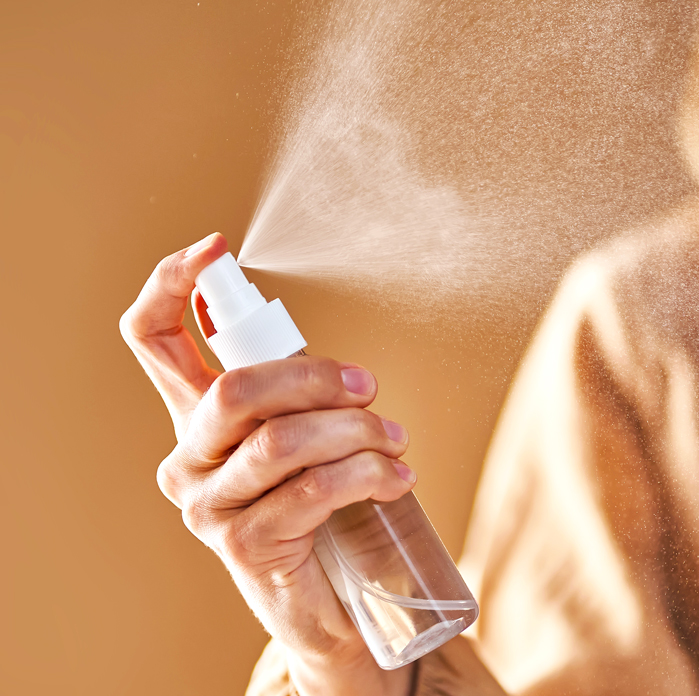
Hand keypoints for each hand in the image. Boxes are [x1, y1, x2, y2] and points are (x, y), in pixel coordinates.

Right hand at [120, 233, 415, 695]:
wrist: (327, 599)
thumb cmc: (319, 503)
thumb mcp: (303, 436)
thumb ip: (301, 395)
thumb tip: (347, 373)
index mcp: (195, 417)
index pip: (152, 339)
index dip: (171, 285)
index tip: (214, 248)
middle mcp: (186, 458)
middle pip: (237, 388)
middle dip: (319, 377)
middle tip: (369, 387)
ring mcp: (207, 504)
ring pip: (283, 440)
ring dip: (357, 431)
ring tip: (395, 441)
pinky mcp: (244, 544)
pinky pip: (313, 489)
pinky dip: (368, 473)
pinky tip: (396, 476)